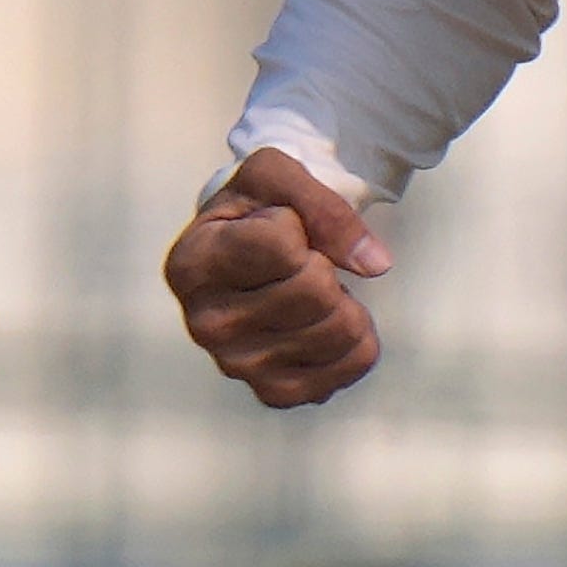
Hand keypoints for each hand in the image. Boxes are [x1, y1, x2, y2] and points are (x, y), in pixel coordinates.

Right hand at [163, 147, 392, 407]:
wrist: (247, 249)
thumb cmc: (259, 208)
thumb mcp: (278, 176)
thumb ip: (325, 206)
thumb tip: (374, 265)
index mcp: (192, 263)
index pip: (280, 244)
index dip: (299, 224)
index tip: (279, 225)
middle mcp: (204, 323)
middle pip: (314, 290)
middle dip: (329, 264)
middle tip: (308, 261)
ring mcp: (236, 364)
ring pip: (338, 331)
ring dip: (347, 301)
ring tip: (318, 292)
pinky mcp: (272, 390)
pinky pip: (346, 371)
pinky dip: (357, 343)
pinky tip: (332, 324)